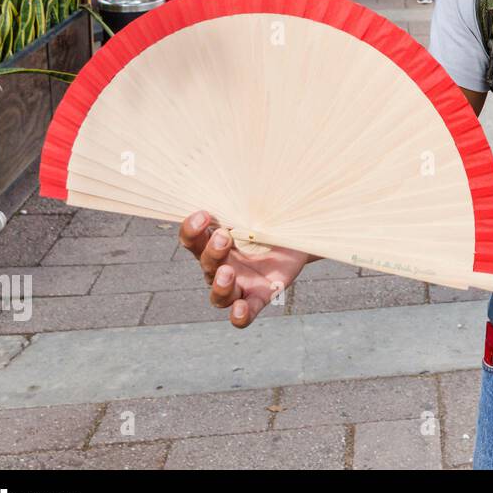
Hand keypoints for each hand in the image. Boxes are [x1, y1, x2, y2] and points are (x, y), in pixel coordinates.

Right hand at [178, 211, 310, 327]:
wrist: (301, 240)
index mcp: (216, 244)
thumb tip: (245, 176)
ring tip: (227, 272)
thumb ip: (246, 205)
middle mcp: (222, 267)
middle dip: (211, 251)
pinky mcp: (259, 297)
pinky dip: (239, 315)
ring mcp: (240, 285)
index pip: (192, 241)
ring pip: (219, 296)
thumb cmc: (272, 222)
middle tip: (223, 237)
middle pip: (206, 265)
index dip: (192, 230)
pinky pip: (244, 314)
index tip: (204, 215)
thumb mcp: (260, 212)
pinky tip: (239, 310)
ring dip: (220, 286)